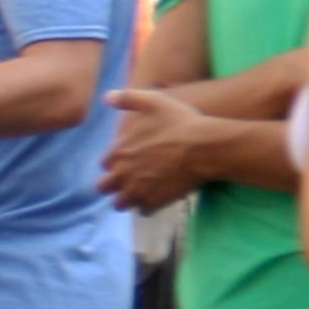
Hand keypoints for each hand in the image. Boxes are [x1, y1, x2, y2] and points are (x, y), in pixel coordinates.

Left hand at [96, 87, 202, 212]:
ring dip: (129, 199)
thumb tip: (107, 96)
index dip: (114, 163)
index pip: (104, 164)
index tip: (127, 161)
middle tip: (130, 180)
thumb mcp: (153, 101)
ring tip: (142, 192)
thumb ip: (127, 99)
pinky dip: (149, 206)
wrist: (203, 147)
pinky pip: (143, 211)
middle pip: (104, 187)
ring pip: (121, 203)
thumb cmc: (179, 122)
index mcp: (117, 152)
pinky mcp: (153, 203)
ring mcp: (136, 191)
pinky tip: (159, 197)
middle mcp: (121, 174)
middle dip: (114, 185)